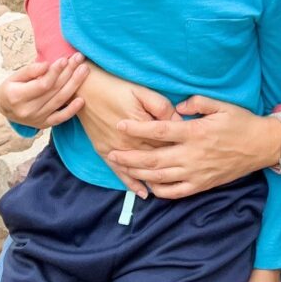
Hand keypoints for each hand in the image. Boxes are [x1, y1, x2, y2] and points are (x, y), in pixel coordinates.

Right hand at [0, 54, 88, 127]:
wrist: (5, 109)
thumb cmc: (11, 88)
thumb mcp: (14, 77)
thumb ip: (30, 70)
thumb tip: (46, 65)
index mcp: (17, 97)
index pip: (42, 84)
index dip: (55, 72)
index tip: (65, 59)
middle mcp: (27, 110)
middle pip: (54, 90)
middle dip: (69, 73)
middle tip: (79, 59)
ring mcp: (36, 119)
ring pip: (60, 100)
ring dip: (74, 84)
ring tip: (84, 70)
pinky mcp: (44, 124)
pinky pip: (60, 119)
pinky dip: (72, 110)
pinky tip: (81, 100)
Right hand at [77, 63, 179, 196]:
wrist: (87, 90)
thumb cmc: (118, 87)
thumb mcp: (143, 92)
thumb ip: (162, 107)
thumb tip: (178, 123)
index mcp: (142, 127)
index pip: (167, 143)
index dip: (181, 147)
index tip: (194, 152)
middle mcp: (129, 142)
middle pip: (155, 158)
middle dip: (172, 165)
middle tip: (189, 172)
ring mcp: (116, 150)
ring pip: (139, 170)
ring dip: (155, 179)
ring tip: (172, 187)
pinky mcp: (104, 152)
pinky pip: (120, 173)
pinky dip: (132, 184)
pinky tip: (144, 193)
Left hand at [106, 97, 280, 198]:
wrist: (262, 146)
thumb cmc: (241, 122)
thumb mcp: (222, 105)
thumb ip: (197, 103)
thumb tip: (176, 107)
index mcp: (195, 132)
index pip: (159, 130)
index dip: (137, 128)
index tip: (121, 125)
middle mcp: (192, 154)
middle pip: (152, 158)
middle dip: (129, 156)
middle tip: (111, 152)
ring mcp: (196, 172)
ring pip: (159, 176)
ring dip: (138, 173)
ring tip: (123, 168)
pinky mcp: (201, 185)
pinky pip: (174, 192)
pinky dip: (158, 189)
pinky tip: (148, 184)